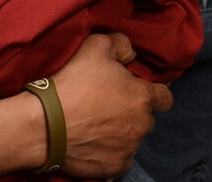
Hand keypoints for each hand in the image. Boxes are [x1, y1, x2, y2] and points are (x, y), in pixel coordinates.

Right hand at [48, 33, 171, 177]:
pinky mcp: (115, 167)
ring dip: (122, 133)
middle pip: (146, 118)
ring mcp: (129, 149)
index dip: (153, 92)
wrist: (46, 124)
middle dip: (133, 112)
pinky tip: (94, 144)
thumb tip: (131, 54)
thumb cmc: (74, 83)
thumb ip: (121, 44)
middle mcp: (142, 125)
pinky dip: (111, 153)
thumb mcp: (97, 46)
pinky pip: (120, 159)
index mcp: (142, 97)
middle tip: (108, 106)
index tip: (137, 91)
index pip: (164, 97)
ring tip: (97, 125)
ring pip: (132, 139)